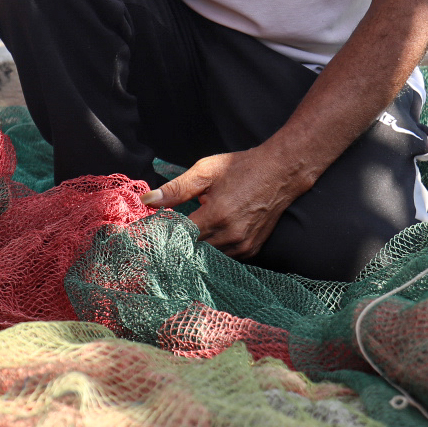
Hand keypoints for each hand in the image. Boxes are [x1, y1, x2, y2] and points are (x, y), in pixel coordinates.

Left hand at [140, 147, 311, 259]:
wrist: (280, 172)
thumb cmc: (241, 167)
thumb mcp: (205, 171)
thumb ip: (176, 189)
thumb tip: (147, 200)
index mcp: (217, 216)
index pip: (179, 237)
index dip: (163, 235)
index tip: (150, 235)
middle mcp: (231, 236)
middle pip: (192, 251)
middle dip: (178, 245)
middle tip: (165, 237)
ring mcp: (243, 246)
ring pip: (208, 258)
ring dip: (195, 250)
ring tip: (186, 237)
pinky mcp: (252, 249)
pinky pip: (224, 259)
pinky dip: (213, 252)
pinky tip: (207, 239)